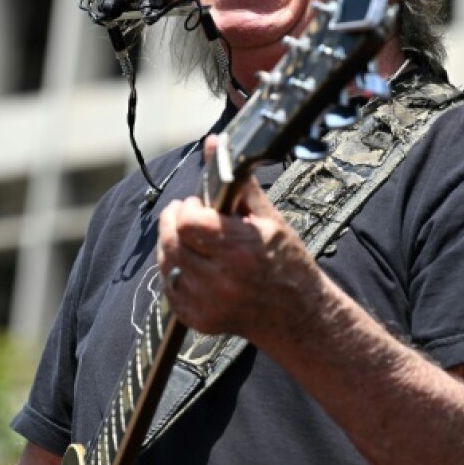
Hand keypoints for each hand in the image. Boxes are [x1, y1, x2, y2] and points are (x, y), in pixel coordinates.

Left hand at [157, 137, 323, 343]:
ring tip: (195, 241)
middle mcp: (221, 280)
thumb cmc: (285, 261)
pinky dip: (176, 272)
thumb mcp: (269, 217)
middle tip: (190, 217)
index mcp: (240, 249)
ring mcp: (207, 304)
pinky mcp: (197, 320)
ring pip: (166, 263)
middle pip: (172, 241)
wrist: (297, 314)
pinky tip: (197, 266)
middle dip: (175, 223)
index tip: (199, 205)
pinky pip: (169, 288)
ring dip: (173, 246)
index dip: (188, 209)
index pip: (188, 222)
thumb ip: (237, 182)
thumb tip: (215, 144)